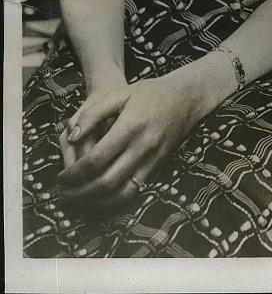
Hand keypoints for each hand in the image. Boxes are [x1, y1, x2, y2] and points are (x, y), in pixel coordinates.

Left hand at [58, 56, 225, 209]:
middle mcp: (143, 147)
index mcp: (131, 126)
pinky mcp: (157, 168)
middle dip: (80, 193)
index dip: (74, 173)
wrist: (185, 98)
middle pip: (105, 182)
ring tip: (77, 199)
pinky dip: (113, 201)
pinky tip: (99, 199)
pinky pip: (133, 193)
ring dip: (95, 202)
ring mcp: (152, 160)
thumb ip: (93, 114)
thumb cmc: (149, 93)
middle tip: (64, 193)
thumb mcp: (119, 94)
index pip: (96, 159)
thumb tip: (71, 138)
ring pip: (120, 194)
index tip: (61, 176)